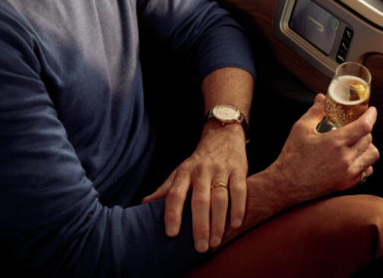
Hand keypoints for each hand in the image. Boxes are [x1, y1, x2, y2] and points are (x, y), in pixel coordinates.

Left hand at [141, 121, 247, 252]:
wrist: (223, 134)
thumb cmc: (199, 160)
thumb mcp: (181, 170)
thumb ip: (166, 189)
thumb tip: (144, 205)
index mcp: (185, 172)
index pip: (175, 194)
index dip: (172, 213)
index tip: (172, 234)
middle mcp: (202, 170)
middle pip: (200, 200)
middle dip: (200, 225)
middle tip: (200, 247)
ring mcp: (221, 170)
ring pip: (220, 198)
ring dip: (218, 222)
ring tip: (216, 241)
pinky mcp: (238, 169)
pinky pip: (239, 190)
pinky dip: (238, 208)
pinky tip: (235, 224)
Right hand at [267, 94, 379, 205]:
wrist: (287, 184)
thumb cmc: (293, 156)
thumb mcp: (301, 129)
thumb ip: (315, 111)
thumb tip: (322, 98)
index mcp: (335, 142)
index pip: (364, 126)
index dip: (371, 116)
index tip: (371, 111)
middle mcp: (345, 159)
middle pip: (369, 139)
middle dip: (365, 130)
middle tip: (356, 126)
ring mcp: (348, 173)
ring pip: (372, 155)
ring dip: (368, 146)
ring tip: (357, 142)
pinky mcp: (347, 184)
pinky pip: (367, 171)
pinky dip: (365, 163)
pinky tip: (355, 158)